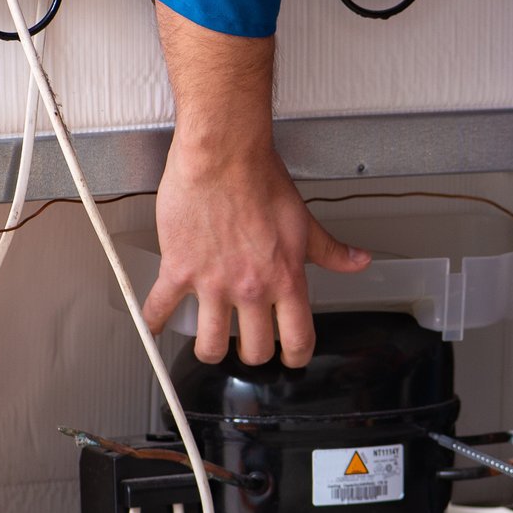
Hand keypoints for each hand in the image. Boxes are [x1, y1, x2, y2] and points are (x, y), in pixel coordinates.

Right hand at [145, 3, 369, 366]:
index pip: (298, 339)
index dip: (296, 357)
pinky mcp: (179, 270)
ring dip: (211, 350)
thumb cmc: (260, 178)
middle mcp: (251, 289)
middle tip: (248, 344)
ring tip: (210, 342)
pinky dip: (154, 321)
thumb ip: (330, 249)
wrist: (223, 154)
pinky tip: (154, 324)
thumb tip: (358, 261)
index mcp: (284, 279)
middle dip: (253, 353)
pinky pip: (161, 308)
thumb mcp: (303, 220)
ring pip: (211, 345)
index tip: (290, 358)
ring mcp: (213, 283)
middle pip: (255, 351)